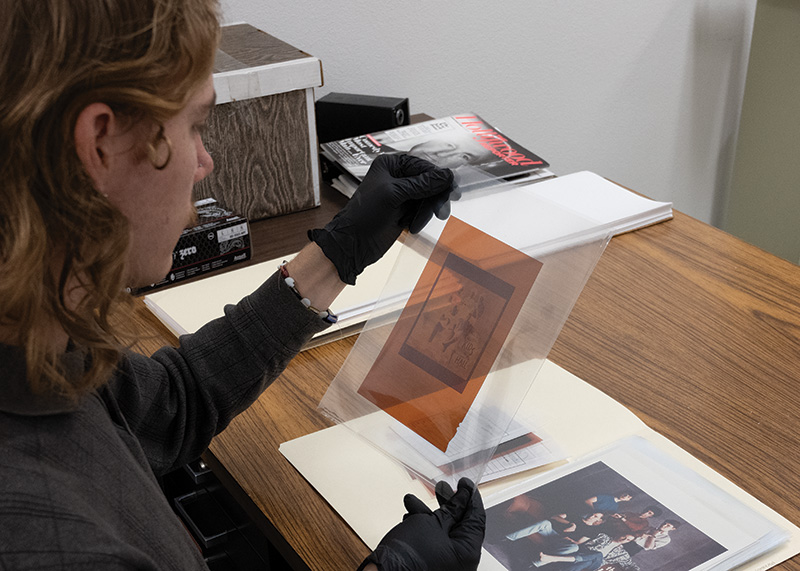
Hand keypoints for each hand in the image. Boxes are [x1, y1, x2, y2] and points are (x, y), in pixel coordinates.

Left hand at [309, 153, 453, 284]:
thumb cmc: (363, 215)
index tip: (448, 188)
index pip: (423, 166)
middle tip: (440, 210)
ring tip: (416, 223)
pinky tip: (409, 226)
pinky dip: (421, 219)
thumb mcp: (394, 194)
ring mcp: (402, 195)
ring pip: (429, 198)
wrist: (354, 243)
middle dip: (433, 198)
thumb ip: (421, 184)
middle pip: (429, 182)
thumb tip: (445, 176)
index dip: (437, 177)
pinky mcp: (405, 211)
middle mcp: (397, 177)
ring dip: (426, 212)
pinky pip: (424, 211)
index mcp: (391, 165)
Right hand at [358, 478, 484, 570]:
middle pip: (460, 524)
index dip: (470, 497)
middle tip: (443, 488)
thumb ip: (452, 508)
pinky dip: (424, 528)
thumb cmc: (408, 555)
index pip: (476, 518)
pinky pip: (434, 542)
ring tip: (412, 501)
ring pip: (443, 532)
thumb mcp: (433, 522)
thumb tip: (463, 498)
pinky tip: (410, 518)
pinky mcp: (432, 565)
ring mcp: (447, 565)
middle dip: (448, 504)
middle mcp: (461, 562)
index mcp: (467, 551)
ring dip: (429, 514)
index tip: (465, 484)